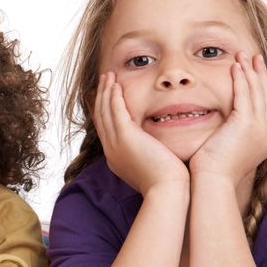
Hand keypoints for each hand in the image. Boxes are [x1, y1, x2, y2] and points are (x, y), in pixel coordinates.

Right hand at [95, 73, 189, 195]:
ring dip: (106, 91)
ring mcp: (115, 143)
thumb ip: (147, 155)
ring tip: (108, 76)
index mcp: (115, 157)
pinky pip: (115, 110)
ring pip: (105, 111)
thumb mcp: (150, 167)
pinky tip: (116, 84)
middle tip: (104, 80)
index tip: (107, 96)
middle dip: (101, 96)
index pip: (105, 128)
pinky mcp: (125, 136)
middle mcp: (110, 149)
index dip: (104, 109)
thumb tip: (153, 149)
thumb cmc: (166, 182)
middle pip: (100, 116)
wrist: (167, 190)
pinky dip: (114, 96)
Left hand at [189, 52, 266, 185]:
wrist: (212, 183)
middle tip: (254, 57)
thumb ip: (229, 137)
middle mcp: (266, 133)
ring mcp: (259, 128)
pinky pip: (245, 95)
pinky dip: (241, 79)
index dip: (260, 88)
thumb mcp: (226, 150)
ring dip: (250, 71)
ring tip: (244, 54)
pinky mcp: (246, 124)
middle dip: (259, 75)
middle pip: (265, 96)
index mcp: (263, 140)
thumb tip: (219, 130)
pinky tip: (236, 66)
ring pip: (257, 92)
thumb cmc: (212, 172)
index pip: (264, 107)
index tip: (253, 72)